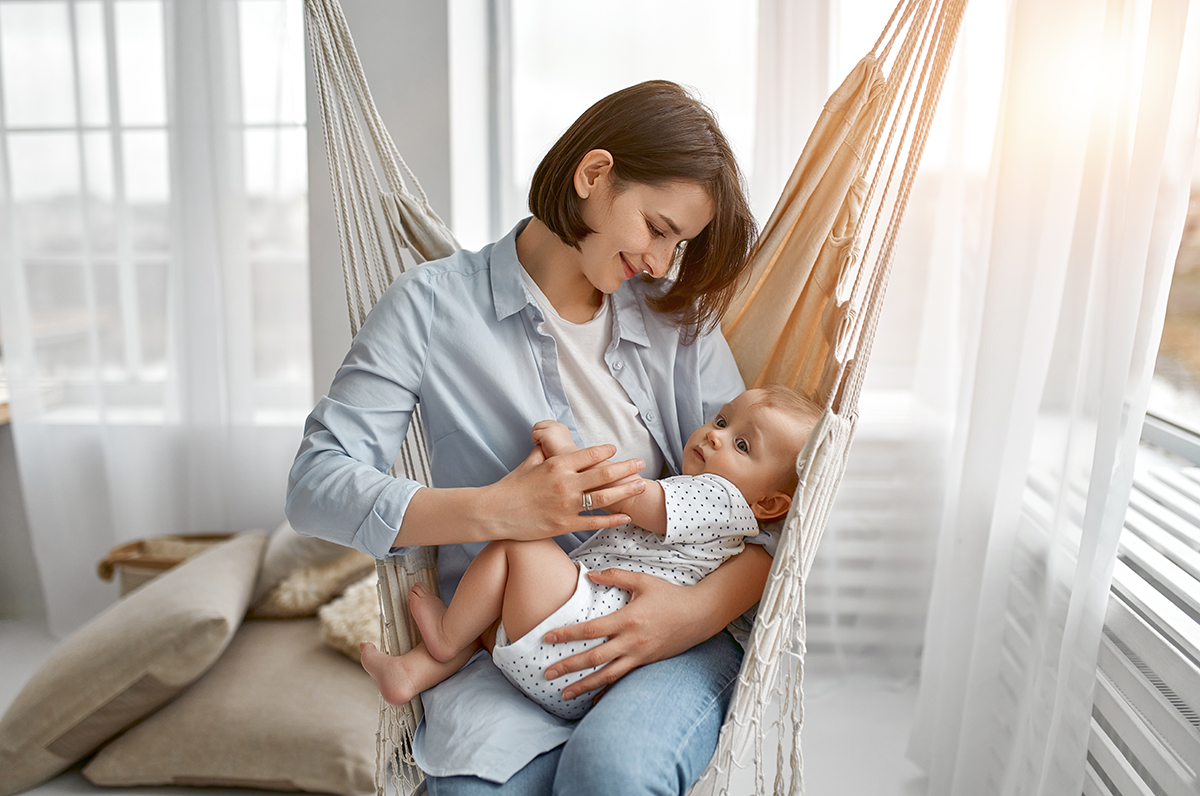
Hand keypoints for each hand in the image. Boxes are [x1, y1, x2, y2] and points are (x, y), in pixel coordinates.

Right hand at [480, 443, 646, 541]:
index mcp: (557, 464)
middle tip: (641, 464)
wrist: (494, 511)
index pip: (589, 454)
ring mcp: (566, 505)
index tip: (617, 450)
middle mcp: (565, 483)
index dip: (606, 452)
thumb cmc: (510, 486)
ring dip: (625, 491)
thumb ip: (544, 452)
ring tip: (640, 486)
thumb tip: (549, 440)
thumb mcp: (529, 463)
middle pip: (604, 474)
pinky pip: (594, 522)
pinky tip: (626, 517)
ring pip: (604, 498)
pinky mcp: (564, 524)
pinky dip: (612, 519)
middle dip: (626, 468)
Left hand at [531, 419, 575, 458]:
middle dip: (537, 432)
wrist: (566, 457)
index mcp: (561, 426)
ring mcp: (551, 428)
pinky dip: (535, 440)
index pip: (546, 423)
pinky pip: (534, 434)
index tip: (542, 438)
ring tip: (540, 443)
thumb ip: (554, 435)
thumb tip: (544, 436)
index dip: (542, 430)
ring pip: (536, 427)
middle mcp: (556, 425)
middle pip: (540, 424)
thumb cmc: (563, 454)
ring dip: (535, 435)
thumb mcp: (561, 440)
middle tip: (540, 441)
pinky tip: (541, 445)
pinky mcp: (545, 433)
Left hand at [541, 569, 708, 700]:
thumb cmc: (670, 595)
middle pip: (595, 658)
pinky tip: (592, 700)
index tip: (548, 638)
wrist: (699, 616)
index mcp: (628, 619)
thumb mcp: (643, 581)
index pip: (591, 630)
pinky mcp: (646, 664)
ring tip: (563, 694)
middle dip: (569, 666)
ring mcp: (640, 656)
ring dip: (583, 686)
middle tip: (546, 673)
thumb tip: (588, 574)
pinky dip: (606, 692)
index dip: (568, 635)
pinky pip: (623, 680)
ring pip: (607, 676)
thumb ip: (615, 576)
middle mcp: (632, 641)